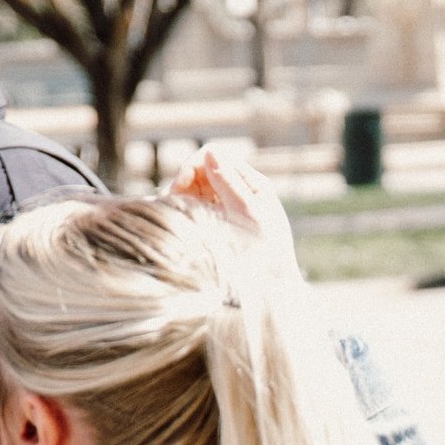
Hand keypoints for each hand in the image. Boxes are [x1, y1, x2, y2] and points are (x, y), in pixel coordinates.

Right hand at [167, 145, 300, 285]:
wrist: (274, 291)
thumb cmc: (268, 254)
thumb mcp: (249, 215)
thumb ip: (229, 184)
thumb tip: (210, 153)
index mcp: (253, 184)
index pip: (215, 157)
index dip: (193, 166)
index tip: (179, 187)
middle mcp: (240, 193)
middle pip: (202, 172)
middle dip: (183, 184)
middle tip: (170, 204)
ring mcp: (228, 209)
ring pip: (196, 191)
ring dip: (181, 199)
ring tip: (170, 215)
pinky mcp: (218, 226)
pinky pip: (196, 210)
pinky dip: (184, 212)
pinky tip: (176, 224)